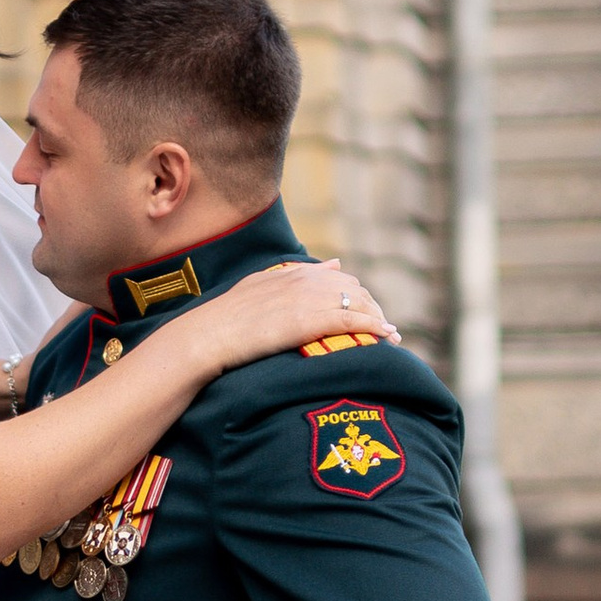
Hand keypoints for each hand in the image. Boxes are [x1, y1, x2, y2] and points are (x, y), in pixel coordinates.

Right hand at [202, 257, 395, 377]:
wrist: (210, 334)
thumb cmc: (227, 316)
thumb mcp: (262, 284)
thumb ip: (295, 274)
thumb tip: (333, 263)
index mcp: (295, 273)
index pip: (340, 278)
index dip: (356, 296)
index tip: (364, 312)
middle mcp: (307, 282)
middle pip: (356, 290)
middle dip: (373, 309)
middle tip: (383, 329)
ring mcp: (310, 300)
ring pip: (359, 305)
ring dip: (379, 320)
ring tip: (390, 337)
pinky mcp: (311, 322)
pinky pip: (354, 322)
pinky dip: (375, 328)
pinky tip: (386, 338)